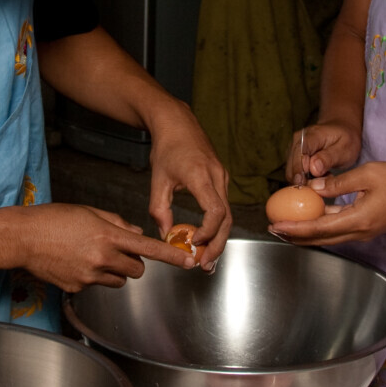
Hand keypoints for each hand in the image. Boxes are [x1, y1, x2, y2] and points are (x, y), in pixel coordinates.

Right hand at [18, 203, 193, 291]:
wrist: (23, 237)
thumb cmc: (53, 220)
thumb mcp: (89, 212)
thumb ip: (117, 223)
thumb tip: (135, 233)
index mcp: (108, 236)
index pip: (148, 248)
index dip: (172, 257)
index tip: (189, 262)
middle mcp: (102, 258)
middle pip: (137, 270)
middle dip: (134, 262)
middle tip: (118, 250)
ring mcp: (89, 276)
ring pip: (119, 280)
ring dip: (115, 270)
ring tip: (93, 255)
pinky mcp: (77, 288)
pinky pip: (97, 285)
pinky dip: (93, 276)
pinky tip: (76, 262)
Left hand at [146, 103, 231, 269]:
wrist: (178, 122)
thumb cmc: (167, 147)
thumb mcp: (157, 180)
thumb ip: (159, 209)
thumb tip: (164, 234)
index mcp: (201, 176)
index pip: (215, 211)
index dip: (208, 232)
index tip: (194, 244)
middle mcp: (217, 176)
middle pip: (226, 218)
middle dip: (217, 244)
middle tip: (205, 264)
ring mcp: (222, 177)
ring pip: (228, 214)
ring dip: (218, 237)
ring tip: (206, 257)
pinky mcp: (221, 178)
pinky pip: (224, 205)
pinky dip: (217, 224)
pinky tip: (207, 236)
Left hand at [269, 161, 385, 245]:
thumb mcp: (368, 174)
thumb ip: (338, 183)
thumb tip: (313, 188)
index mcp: (358, 220)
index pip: (318, 229)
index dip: (294, 228)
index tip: (275, 225)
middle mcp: (359, 232)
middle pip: (320, 239)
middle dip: (295, 235)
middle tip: (274, 228)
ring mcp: (364, 232)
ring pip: (329, 236)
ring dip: (307, 231)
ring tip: (287, 224)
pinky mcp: (368, 227)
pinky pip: (340, 229)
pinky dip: (323, 224)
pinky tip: (312, 215)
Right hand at [286, 120, 361, 183]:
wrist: (341, 129)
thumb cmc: (345, 139)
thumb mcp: (344, 148)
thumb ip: (328, 158)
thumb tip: (313, 169)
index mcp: (310, 136)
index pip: (298, 156)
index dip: (300, 172)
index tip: (308, 185)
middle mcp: (297, 141)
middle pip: (292, 167)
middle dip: (305, 180)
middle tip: (325, 181)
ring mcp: (293, 148)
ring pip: (292, 172)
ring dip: (306, 180)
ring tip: (325, 176)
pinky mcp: (293, 156)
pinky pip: (295, 172)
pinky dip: (306, 178)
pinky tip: (320, 175)